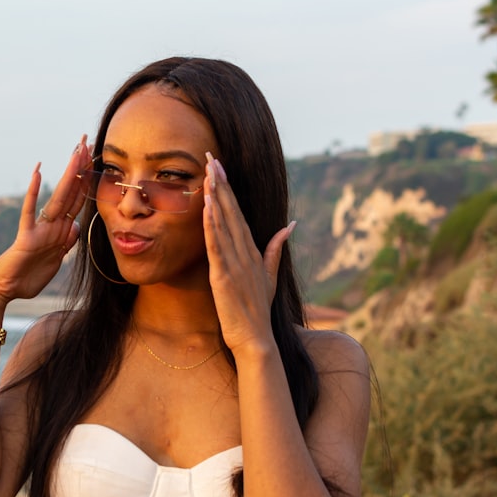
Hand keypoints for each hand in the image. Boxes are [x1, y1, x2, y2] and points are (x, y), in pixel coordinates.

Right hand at [0, 136, 91, 309]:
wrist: (5, 290)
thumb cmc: (28, 276)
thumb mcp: (56, 259)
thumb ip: (67, 242)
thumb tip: (77, 227)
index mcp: (62, 230)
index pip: (79, 199)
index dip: (89, 179)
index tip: (95, 157)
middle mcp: (52, 225)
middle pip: (71, 191)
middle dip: (80, 166)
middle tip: (87, 139)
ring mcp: (39, 228)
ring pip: (58, 197)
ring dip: (68, 174)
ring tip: (76, 150)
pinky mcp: (25, 237)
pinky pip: (29, 211)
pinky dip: (33, 193)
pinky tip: (38, 173)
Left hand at [202, 152, 295, 354]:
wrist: (256, 338)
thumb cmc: (259, 309)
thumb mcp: (270, 275)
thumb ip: (276, 248)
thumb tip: (289, 225)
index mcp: (252, 250)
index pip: (238, 212)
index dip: (228, 188)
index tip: (219, 166)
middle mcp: (245, 252)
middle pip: (231, 211)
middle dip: (220, 184)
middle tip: (211, 157)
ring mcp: (235, 263)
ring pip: (224, 224)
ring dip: (216, 198)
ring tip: (208, 174)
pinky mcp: (224, 276)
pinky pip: (217, 247)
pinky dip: (212, 227)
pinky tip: (207, 209)